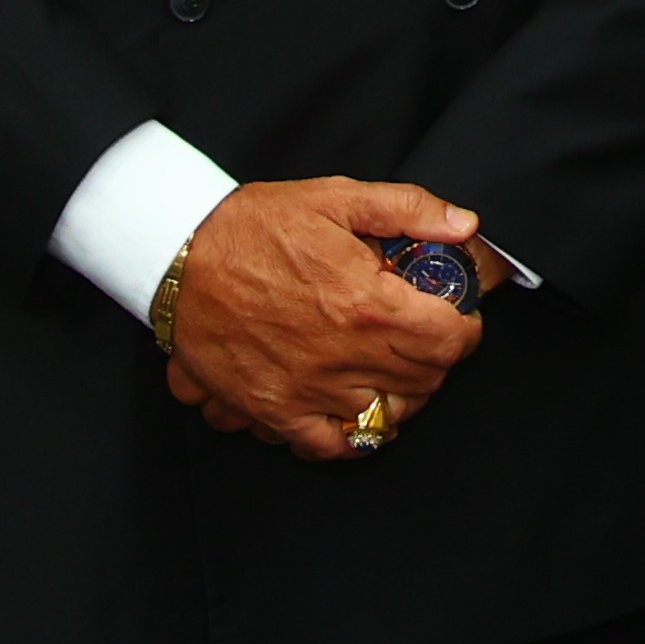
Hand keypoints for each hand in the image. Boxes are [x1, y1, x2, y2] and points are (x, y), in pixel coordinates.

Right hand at [158, 179, 487, 459]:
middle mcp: (342, 355)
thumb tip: (462, 226)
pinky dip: (352, 435)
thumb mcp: (335, 197)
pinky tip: (356, 408)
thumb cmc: (252, 227)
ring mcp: (308, 390)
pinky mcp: (274, 411)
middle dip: (436, 357)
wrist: (179, 258)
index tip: (457, 317)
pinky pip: (330, 445)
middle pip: (425, 381)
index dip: (464, 328)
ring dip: (400, 393)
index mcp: (365, 302)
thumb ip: (408, 209)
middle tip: (422, 333)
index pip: (449, 341)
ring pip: (386, 415)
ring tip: (391, 364)